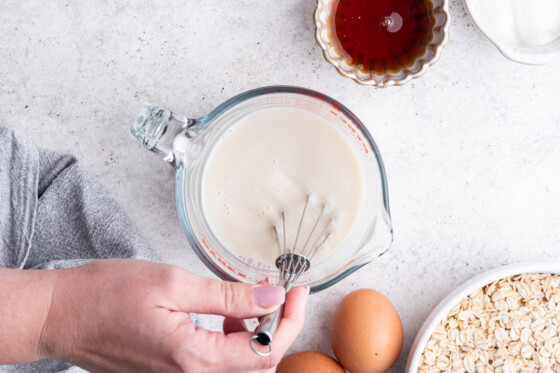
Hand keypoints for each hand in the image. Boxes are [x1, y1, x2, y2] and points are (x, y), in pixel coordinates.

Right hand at [40, 259, 307, 371]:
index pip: (264, 351)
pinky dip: (231, 336)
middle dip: (275, 324)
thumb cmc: (106, 295)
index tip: (298, 291)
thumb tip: (271, 295)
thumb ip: (228, 294)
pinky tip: (225, 311)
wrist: (62, 314)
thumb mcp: (173, 283)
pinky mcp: (172, 369)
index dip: (288, 320)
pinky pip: (216, 360)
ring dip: (254, 330)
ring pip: (238, 362)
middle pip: (256, 361)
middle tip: (281, 291)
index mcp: (193, 358)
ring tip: (249, 297)